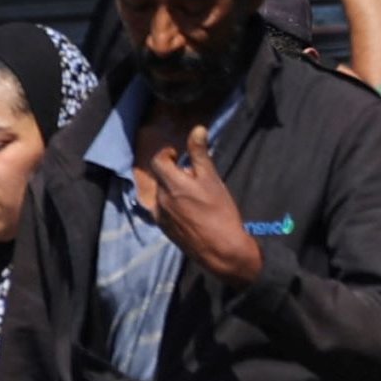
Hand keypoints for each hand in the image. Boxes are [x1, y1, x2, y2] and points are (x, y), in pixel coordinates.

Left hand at [149, 126, 261, 286]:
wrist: (222, 252)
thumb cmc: (220, 213)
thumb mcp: (212, 180)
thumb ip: (200, 154)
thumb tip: (197, 128)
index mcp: (171, 184)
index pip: (158, 160)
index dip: (167, 154)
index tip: (178, 155)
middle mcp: (160, 199)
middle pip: (160, 178)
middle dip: (173, 174)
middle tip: (192, 179)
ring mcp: (161, 217)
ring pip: (162, 195)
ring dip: (172, 191)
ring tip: (192, 199)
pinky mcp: (165, 230)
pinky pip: (163, 212)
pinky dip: (172, 207)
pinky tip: (190, 215)